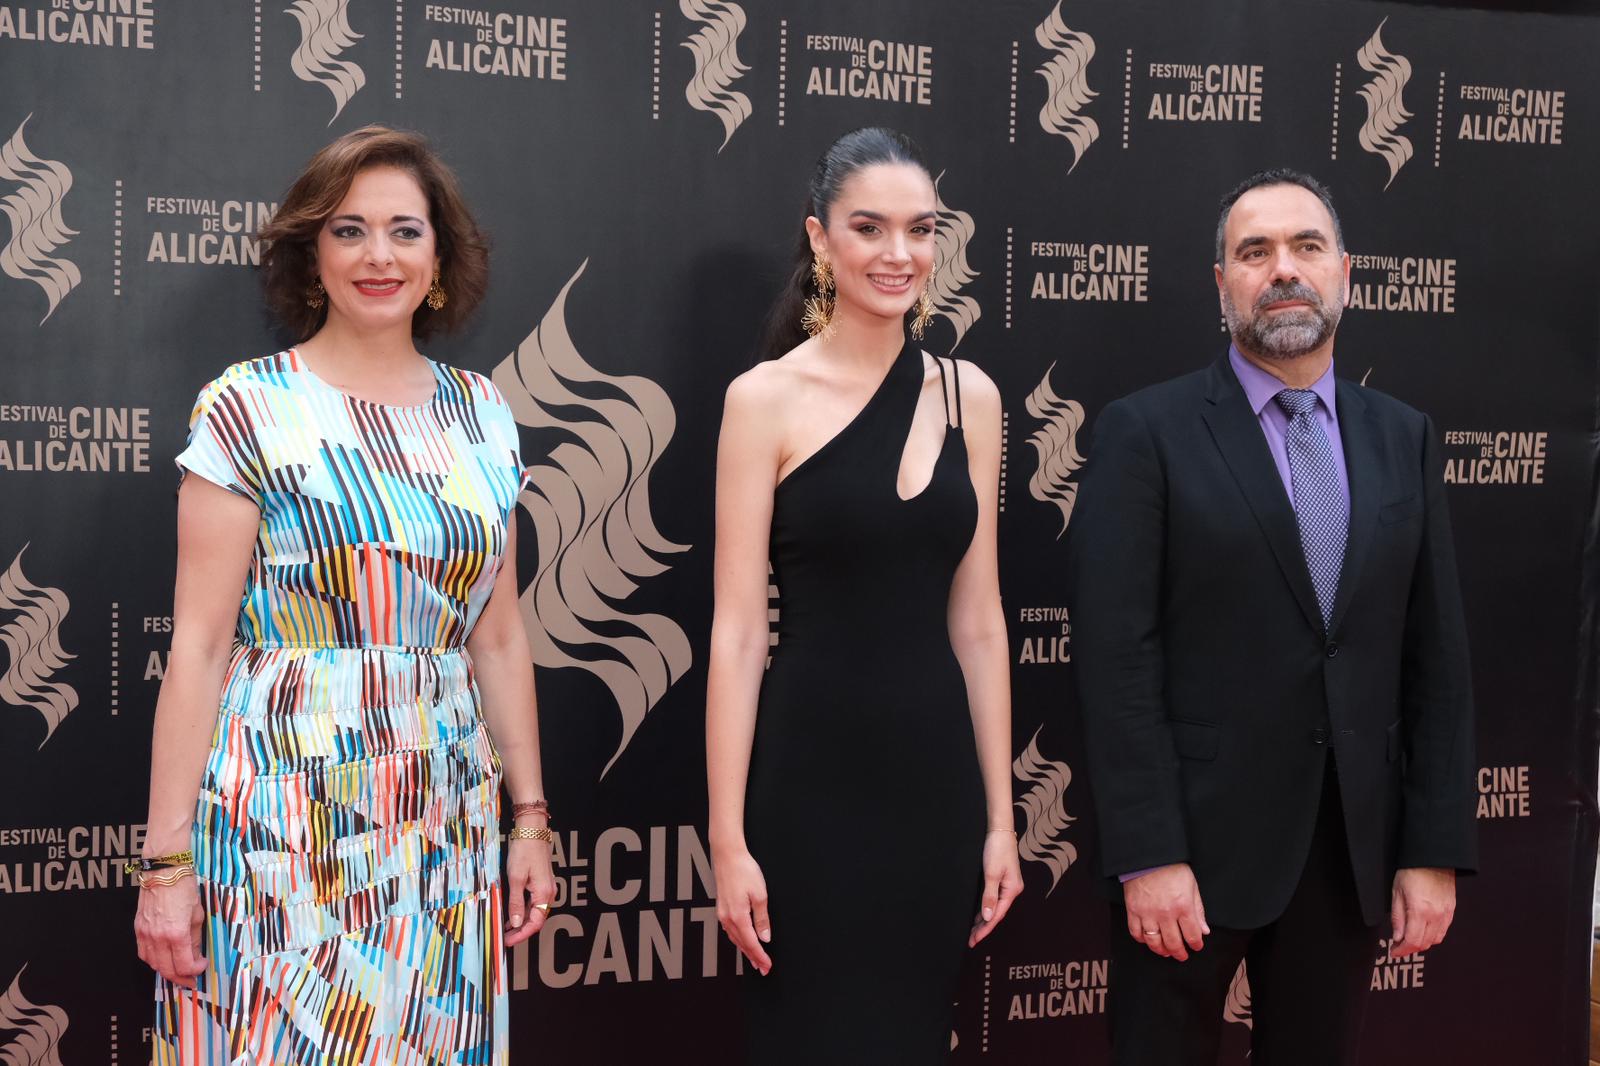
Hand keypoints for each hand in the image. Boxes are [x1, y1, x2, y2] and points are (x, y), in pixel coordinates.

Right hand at [134, 875, 205, 988]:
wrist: (163, 872)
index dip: (195, 970)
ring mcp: (145, 934)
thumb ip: (195, 938)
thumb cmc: (184, 889)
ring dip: (166, 971)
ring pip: (153, 964)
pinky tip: (163, 959)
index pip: (184, 965)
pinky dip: (154, 961)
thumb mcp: (197, 914)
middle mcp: (158, 938)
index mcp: (176, 934)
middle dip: (180, 978)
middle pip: (166, 969)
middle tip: (191, 980)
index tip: (202, 966)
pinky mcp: (138, 929)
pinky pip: (143, 953)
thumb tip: (195, 955)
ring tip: (178, 971)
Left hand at [504, 836, 554, 947]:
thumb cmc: (525, 851)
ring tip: (506, 928)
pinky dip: (524, 911)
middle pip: (537, 919)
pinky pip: (534, 902)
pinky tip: (513, 913)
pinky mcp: (542, 882)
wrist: (532, 830)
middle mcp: (549, 892)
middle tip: (506, 937)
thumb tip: (516, 923)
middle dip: (521, 930)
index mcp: (544, 893)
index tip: (509, 940)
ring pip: (535, 911)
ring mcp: (547, 887)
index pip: (536, 923)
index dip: (522, 934)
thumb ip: (516, 902)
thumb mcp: (516, 879)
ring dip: (522, 921)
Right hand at [713, 846, 771, 974]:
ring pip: (735, 938)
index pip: (751, 943)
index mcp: (738, 917)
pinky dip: (738, 940)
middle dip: (753, 957)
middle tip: (763, 969)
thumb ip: (762, 919)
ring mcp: (722, 913)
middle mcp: (727, 918)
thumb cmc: (743, 870)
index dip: (760, 956)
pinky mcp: (721, 908)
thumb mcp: (760, 895)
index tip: (767, 966)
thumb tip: (765, 937)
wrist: (727, 855)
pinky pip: (730, 930)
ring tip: (754, 959)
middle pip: (742, 944)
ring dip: (745, 950)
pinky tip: (742, 941)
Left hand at [969, 830, 1023, 946]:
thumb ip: (989, 896)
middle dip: (983, 927)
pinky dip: (985, 909)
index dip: (985, 929)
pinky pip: (993, 899)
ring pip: (995, 907)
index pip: (997, 915)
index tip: (974, 940)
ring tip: (972, 932)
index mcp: (1012, 890)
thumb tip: (988, 917)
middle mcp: (1011, 890)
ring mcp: (1007, 885)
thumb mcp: (992, 874)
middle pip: (996, 913)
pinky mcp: (1002, 880)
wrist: (999, 830)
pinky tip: (979, 915)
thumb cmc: (997, 849)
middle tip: (970, 940)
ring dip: (984, 920)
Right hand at [1123, 863, 1208, 960]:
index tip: (1196, 946)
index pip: (1192, 935)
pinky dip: (1142, 939)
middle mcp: (1165, 913)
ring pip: (1154, 942)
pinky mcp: (1133, 910)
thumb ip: (1198, 911)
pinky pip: (1136, 932)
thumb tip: (1204, 930)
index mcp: (1183, 907)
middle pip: (1174, 943)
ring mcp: (1148, 913)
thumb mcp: (1192, 886)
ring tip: (1165, 952)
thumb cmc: (1171, 868)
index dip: (1196, 945)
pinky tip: (1147, 940)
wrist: (1148, 856)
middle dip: (1179, 953)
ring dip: (1161, 950)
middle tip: (1181, 955)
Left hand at [1389, 867, 1454, 957]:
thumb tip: (1397, 937)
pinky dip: (1433, 935)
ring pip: (1435, 940)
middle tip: (1399, 945)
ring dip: (1422, 943)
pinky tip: (1423, 930)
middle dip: (1410, 948)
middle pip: (1425, 944)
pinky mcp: (1451, 910)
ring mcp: (1446, 913)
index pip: (1412, 941)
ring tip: (1410, 938)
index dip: (1402, 950)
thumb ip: (1398, 918)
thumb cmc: (1413, 871)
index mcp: (1420, 911)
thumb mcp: (1397, 892)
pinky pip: (1443, 930)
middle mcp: (1436, 915)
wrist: (1433, 858)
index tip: (1394, 951)